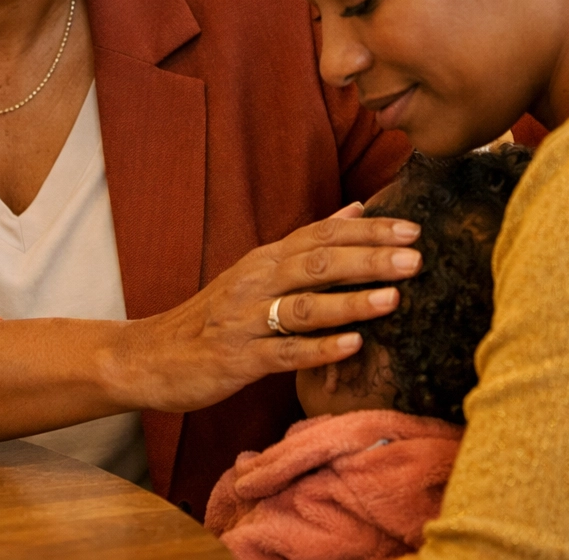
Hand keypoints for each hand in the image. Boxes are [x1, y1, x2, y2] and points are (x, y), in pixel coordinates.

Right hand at [112, 202, 419, 412]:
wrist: (153, 355)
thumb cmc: (216, 315)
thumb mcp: (258, 269)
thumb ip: (308, 242)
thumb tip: (357, 208)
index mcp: (266, 259)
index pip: (323, 234)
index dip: (368, 231)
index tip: (412, 228)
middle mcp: (257, 281)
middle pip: (318, 263)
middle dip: (369, 259)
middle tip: (415, 258)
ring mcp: (246, 320)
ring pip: (304, 306)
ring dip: (350, 302)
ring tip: (393, 298)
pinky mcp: (238, 359)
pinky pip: (284, 353)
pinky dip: (320, 348)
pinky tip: (354, 346)